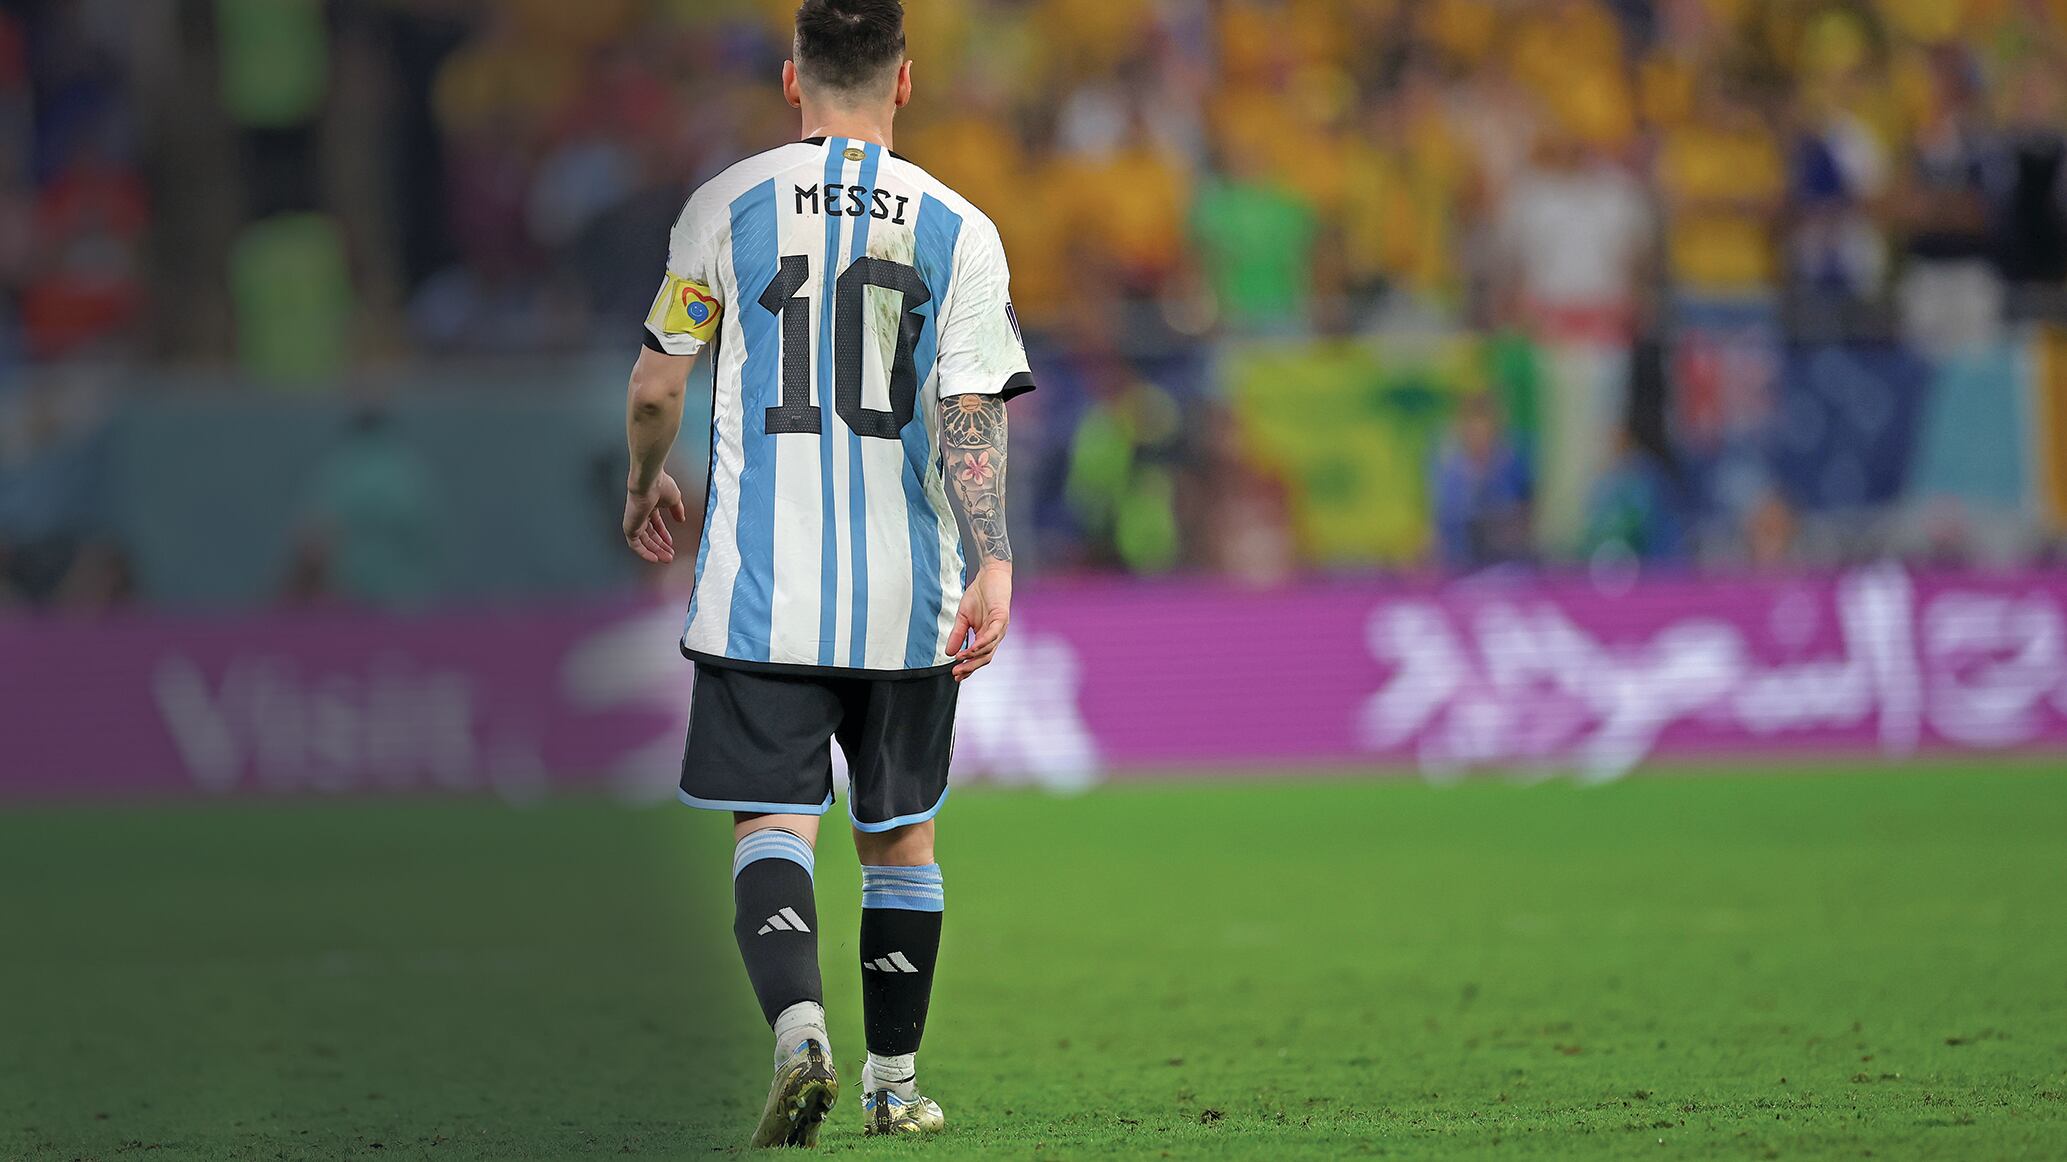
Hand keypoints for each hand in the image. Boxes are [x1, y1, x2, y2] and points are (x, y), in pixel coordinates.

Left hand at [624, 473, 687, 563]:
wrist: (649, 482)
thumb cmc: (659, 485)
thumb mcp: (675, 499)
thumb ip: (677, 510)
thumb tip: (681, 518)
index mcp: (649, 506)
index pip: (655, 525)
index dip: (664, 535)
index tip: (670, 543)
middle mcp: (641, 514)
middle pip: (650, 535)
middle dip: (661, 546)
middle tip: (669, 555)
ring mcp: (635, 521)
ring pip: (644, 542)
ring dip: (655, 551)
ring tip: (666, 558)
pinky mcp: (630, 527)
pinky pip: (635, 545)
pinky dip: (644, 553)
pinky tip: (654, 558)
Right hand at [948, 562, 1011, 680]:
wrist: (990, 574)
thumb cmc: (979, 595)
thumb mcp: (962, 617)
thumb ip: (957, 634)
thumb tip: (949, 653)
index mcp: (986, 636)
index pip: (978, 657)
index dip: (968, 668)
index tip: (955, 676)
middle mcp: (995, 635)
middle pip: (985, 658)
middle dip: (970, 667)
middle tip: (956, 674)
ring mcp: (1000, 628)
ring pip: (989, 649)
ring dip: (974, 657)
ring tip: (960, 661)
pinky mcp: (1002, 617)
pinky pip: (993, 634)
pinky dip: (982, 643)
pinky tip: (972, 648)